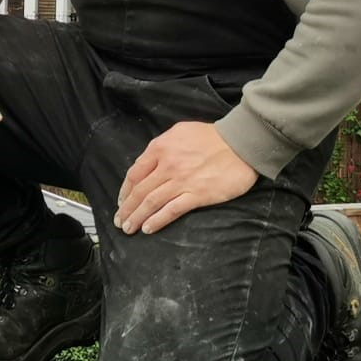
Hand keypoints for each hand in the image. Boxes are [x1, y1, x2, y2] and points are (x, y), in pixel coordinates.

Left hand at [115, 120, 257, 235]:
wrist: (240, 143)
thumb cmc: (211, 136)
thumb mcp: (179, 132)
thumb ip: (160, 147)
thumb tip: (146, 163)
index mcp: (160, 149)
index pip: (134, 173)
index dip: (125, 191)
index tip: (121, 202)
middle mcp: (167, 166)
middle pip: (140, 191)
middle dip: (127, 208)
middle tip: (120, 221)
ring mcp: (182, 181)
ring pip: (151, 202)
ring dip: (137, 217)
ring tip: (129, 228)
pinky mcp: (198, 195)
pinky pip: (172, 210)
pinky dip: (157, 220)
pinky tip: (148, 228)